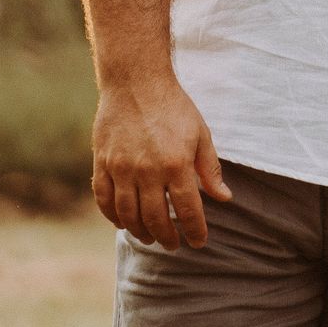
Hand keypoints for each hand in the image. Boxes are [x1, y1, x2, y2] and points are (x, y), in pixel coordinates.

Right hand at [91, 75, 230, 250]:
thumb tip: (225, 198)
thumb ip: (210, 170)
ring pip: (128, 214)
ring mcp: (122, 168)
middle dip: (167, 237)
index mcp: (176, 164)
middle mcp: (147, 171)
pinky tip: (123, 223)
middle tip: (173, 245)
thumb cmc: (173, 107)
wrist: (136, 82)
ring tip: (150, 237)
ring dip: (140, 232)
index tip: (199, 242)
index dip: (195, 231)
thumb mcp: (200, 134)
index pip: (188, 210)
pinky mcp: (102, 162)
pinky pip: (104, 199)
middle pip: (156, 219)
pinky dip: (113, 216)